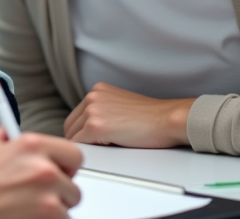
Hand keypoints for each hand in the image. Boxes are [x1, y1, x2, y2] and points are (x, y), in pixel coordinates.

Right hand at [0, 128, 81, 218]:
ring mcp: (48, 196)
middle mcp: (44, 169)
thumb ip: (5, 135)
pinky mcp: (48, 218)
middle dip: (60, 187)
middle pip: (74, 183)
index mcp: (32, 145)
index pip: (73, 153)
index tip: (60, 168)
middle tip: (41, 190)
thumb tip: (11, 131)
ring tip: (30, 204)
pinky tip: (28, 213)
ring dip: (54, 205)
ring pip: (68, 204)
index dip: (66, 163)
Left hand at [64, 82, 192, 147]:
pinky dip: (90, 150)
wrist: (168, 119)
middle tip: (95, 149)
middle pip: (70, 125)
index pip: (76, 115)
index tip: (91, 141)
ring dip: (85, 145)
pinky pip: (80, 143)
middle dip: (80, 139)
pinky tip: (108, 148)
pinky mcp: (95, 126)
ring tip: (106, 148)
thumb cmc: (153, 117)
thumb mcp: (122, 105)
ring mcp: (92, 110)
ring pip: (73, 135)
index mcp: (98, 90)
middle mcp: (92, 96)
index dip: (82, 131)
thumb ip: (104, 110)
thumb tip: (90, 128)